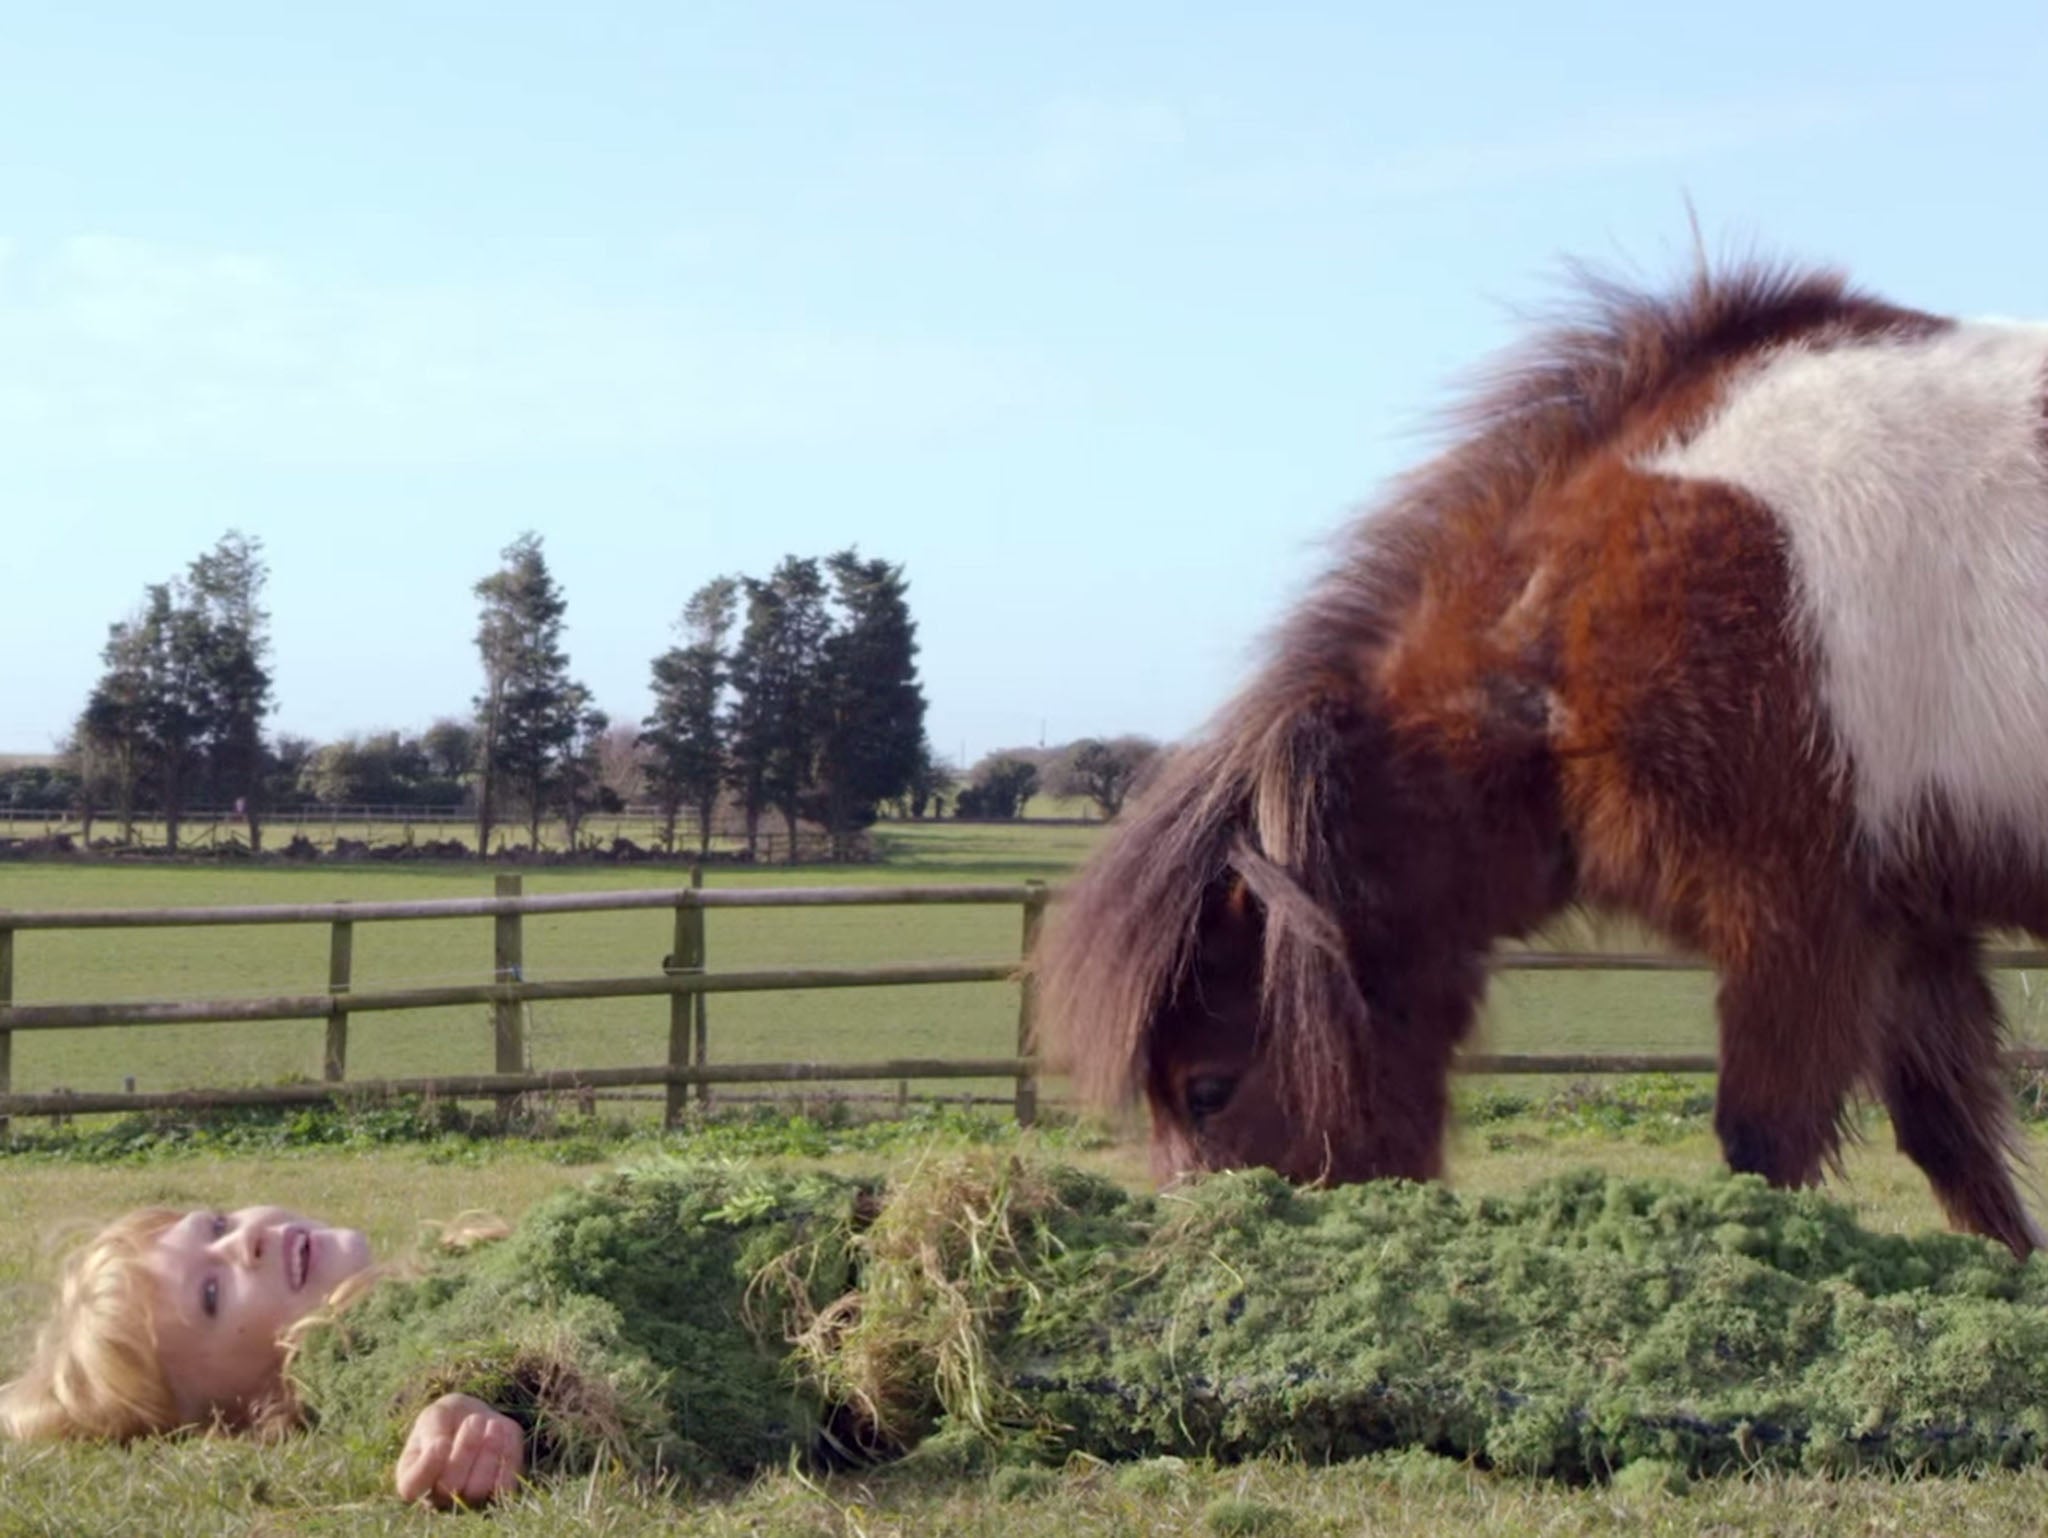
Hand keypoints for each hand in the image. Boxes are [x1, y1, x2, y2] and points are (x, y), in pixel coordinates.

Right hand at [395, 1392, 524, 1507]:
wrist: (477, 1418)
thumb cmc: (448, 1419)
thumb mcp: (434, 1416)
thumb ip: (432, 1431)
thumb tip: (440, 1447)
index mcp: (412, 1480)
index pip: (410, 1488)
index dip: (427, 1466)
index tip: (441, 1441)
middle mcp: (437, 1498)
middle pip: (449, 1487)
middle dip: (465, 1449)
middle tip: (474, 1420)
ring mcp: (467, 1500)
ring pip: (478, 1489)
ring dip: (488, 1452)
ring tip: (492, 1424)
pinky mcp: (497, 1492)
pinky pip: (504, 1485)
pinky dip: (507, 1457)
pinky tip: (503, 1435)